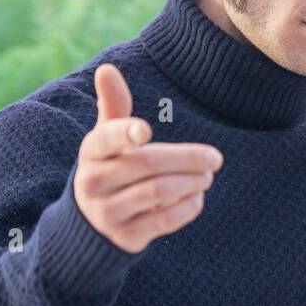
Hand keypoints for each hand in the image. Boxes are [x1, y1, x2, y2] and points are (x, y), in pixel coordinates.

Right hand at [72, 63, 222, 253]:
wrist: (90, 226)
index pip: (104, 139)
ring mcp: (107, 212)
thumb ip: (113, 106)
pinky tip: (197, 197)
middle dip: (186, 159)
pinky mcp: (125, 237)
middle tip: (214, 158)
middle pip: (145, 164)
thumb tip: (107, 68)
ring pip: (157, 193)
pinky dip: (186, 207)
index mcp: (91, 152)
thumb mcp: (106, 140)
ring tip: (208, 176)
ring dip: (190, 182)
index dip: (124, 132)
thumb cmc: (109, 167)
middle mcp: (93, 182)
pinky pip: (162, 221)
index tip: (146, 129)